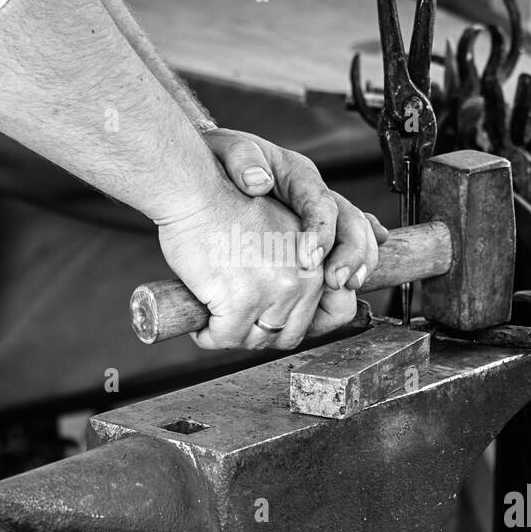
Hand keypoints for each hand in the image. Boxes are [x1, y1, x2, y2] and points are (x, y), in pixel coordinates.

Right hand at [158, 183, 358, 350]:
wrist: (196, 191)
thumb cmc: (227, 208)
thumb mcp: (281, 233)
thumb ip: (299, 266)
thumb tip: (299, 306)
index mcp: (318, 261)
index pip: (334, 313)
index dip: (304, 326)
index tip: (273, 324)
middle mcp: (304, 278)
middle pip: (289, 334)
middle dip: (261, 334)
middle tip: (236, 323)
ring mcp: (274, 291)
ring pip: (256, 340)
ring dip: (233, 336)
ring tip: (216, 321)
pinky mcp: (240, 301)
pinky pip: (224, 338)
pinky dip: (208, 336)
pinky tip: (201, 324)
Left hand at [202, 128, 386, 291]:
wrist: (216, 168)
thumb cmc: (221, 159)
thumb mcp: (226, 150)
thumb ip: (242, 157)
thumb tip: (258, 181)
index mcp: (298, 174)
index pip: (320, 202)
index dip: (321, 231)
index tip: (309, 259)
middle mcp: (316, 196)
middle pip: (350, 221)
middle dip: (350, 253)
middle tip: (337, 282)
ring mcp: (319, 217)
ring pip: (356, 237)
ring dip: (358, 264)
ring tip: (348, 288)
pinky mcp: (314, 236)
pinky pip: (343, 250)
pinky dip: (354, 266)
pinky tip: (352, 286)